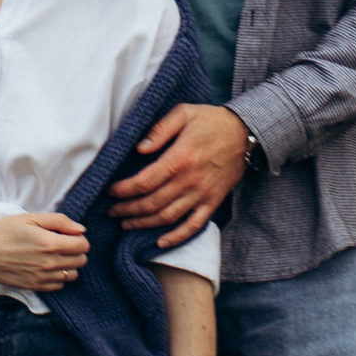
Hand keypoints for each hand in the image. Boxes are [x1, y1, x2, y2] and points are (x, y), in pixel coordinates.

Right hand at [0, 212, 89, 293]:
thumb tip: (80, 229)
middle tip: (61, 244)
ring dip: (68, 265)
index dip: (78, 238)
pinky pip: (59, 286)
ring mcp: (43, 278)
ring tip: (54, 256)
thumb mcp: (31, 217)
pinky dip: (58, 277)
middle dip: (75, 251)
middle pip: (81, 261)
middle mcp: (50, 263)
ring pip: (72, 275)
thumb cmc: (5, 231)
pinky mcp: (35, 287)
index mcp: (51, 243)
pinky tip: (46, 267)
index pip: (83, 245)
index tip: (67, 235)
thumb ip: (59, 221)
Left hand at [110, 102, 250, 245]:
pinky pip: (193, 226)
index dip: (124, 190)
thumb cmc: (211, 120)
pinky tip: (160, 242)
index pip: (144, 182)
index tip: (110, 191)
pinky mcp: (212, 202)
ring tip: (126, 224)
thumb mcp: (184, 113)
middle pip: (152, 203)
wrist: (245, 133)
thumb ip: (159, 130)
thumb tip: (139, 148)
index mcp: (180, 158)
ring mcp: (202, 194)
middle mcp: (190, 181)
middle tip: (112, 210)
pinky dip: (176, 237)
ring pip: (167, 217)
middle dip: (127, 210)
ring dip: (144, 224)